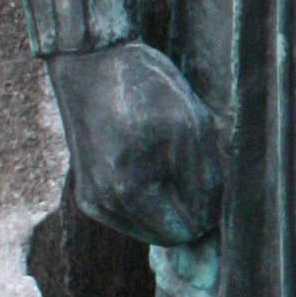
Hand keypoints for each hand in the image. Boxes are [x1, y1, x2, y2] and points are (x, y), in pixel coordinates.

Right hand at [49, 42, 222, 246]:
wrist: (93, 62)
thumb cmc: (144, 89)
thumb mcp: (191, 128)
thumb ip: (204, 183)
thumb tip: (208, 221)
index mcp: (126, 193)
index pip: (183, 233)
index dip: (204, 210)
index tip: (207, 176)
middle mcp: (102, 205)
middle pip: (164, 234)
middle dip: (183, 206)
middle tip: (186, 162)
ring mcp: (90, 200)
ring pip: (148, 224)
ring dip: (166, 200)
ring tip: (166, 157)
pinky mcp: (87, 191)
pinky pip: (131, 211)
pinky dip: (147, 194)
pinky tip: (149, 160)